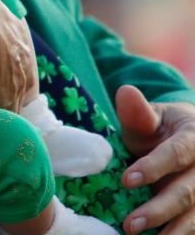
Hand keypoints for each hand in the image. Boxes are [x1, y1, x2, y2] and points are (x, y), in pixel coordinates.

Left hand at [118, 85, 194, 233]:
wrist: (189, 138)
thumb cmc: (162, 128)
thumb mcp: (151, 117)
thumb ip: (139, 112)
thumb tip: (125, 92)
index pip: (177, 153)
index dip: (154, 167)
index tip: (127, 180)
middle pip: (188, 191)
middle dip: (159, 209)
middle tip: (130, 224)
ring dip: (173, 229)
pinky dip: (183, 233)